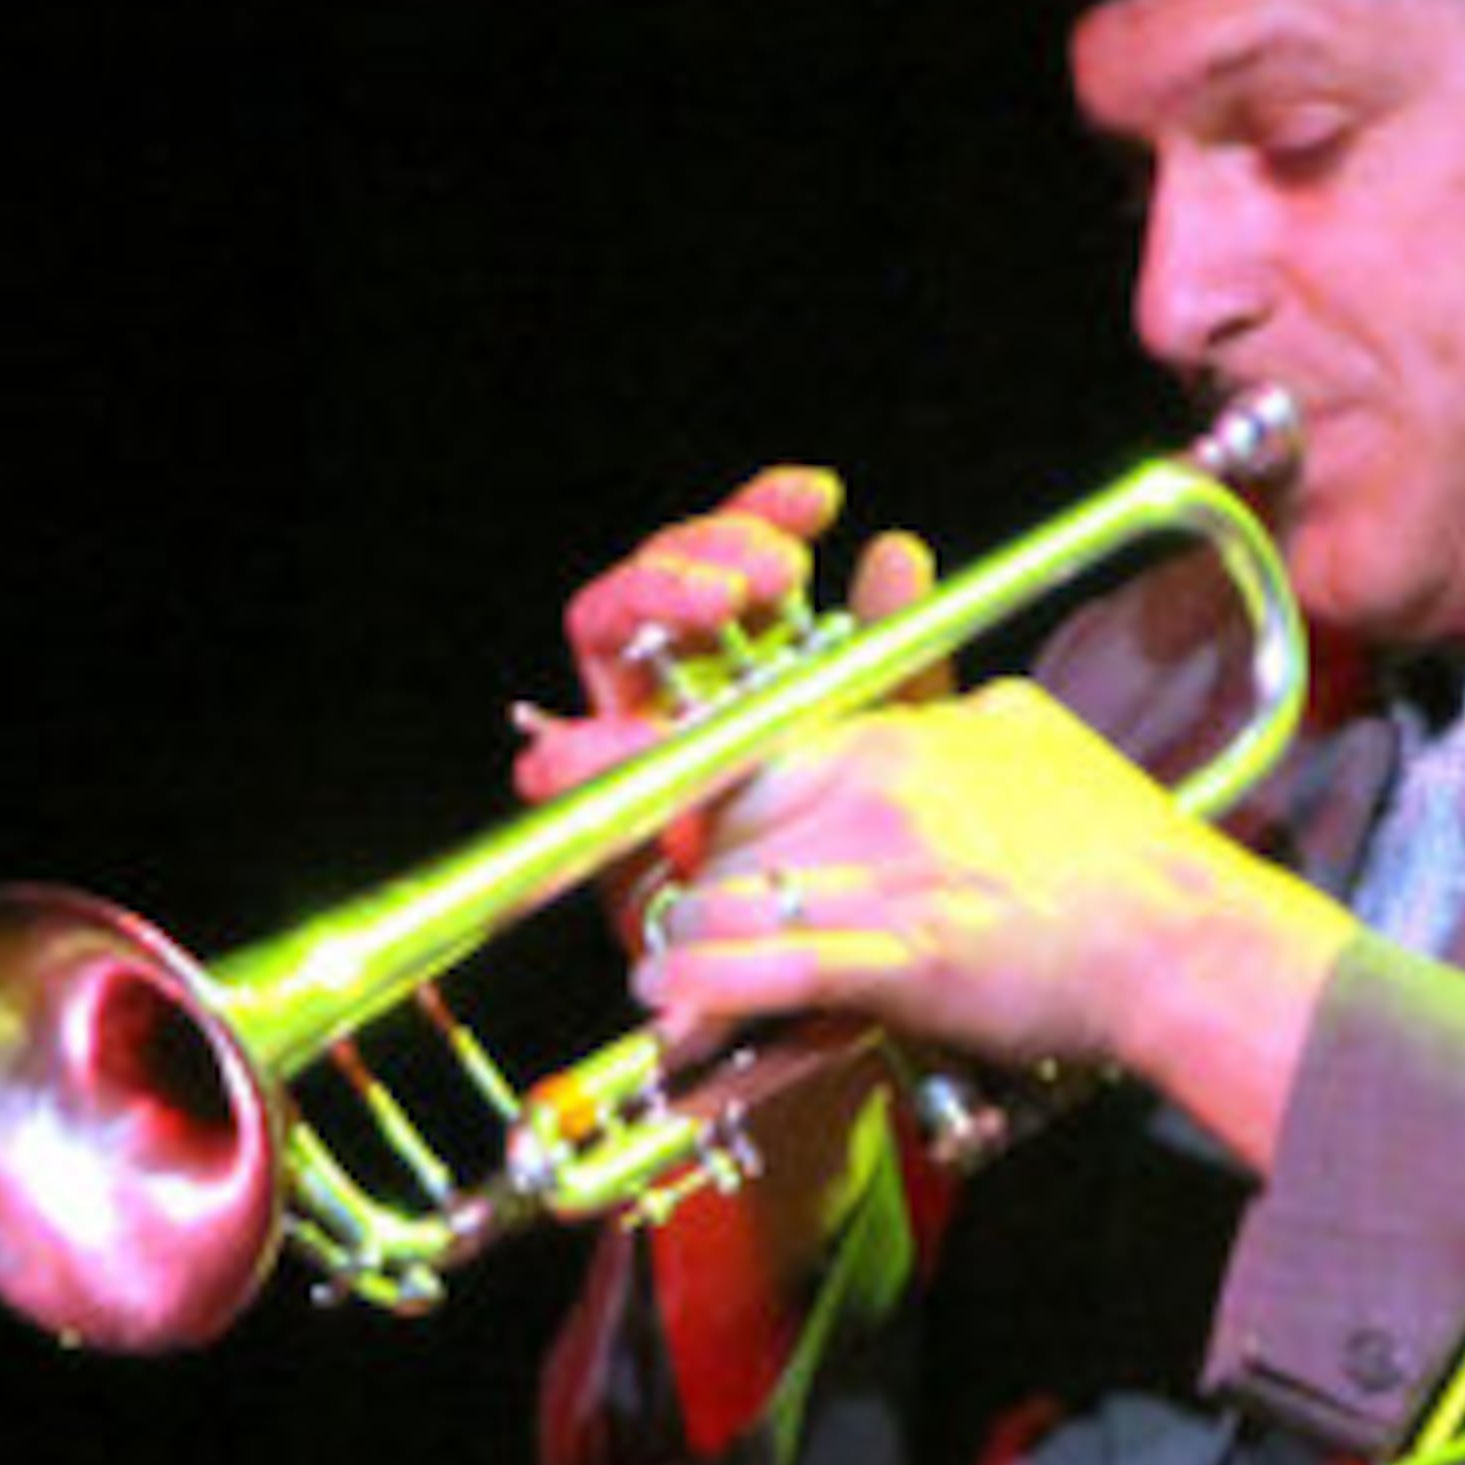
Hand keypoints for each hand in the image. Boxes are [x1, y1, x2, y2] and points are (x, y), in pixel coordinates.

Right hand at [512, 468, 937, 856]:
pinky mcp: (600, 802)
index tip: (818, 500)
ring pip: (608, 629)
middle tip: (771, 570)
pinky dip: (578, 744)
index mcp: (750, 655)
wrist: (829, 965)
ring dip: (653, 595)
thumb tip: (897, 553)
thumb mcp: (890, 748)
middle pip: (666, 575)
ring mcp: (633, 732)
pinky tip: (593, 736)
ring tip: (713, 603)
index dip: (765, 514)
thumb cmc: (857, 849)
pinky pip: (567, 756)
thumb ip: (892, 656)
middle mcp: (683, 682)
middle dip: (710, 549)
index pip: (737, 557)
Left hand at [640, 681, 1354, 1174]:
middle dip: (693, 883)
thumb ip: (963, 709)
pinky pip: (772, 969)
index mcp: (896, 737)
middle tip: (677, 925)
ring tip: (661, 986)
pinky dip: (708, 993)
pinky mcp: (903, 958)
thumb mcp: (1034, 736)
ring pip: (731, 899)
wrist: (1181, 937)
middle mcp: (874, 794)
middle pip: (723, 827)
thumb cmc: (1123, 850)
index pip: (747, 748)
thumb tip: (949, 702)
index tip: (636, 806)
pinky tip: (673, 1012)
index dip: (682, 789)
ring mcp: (885, 875)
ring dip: (685, 949)